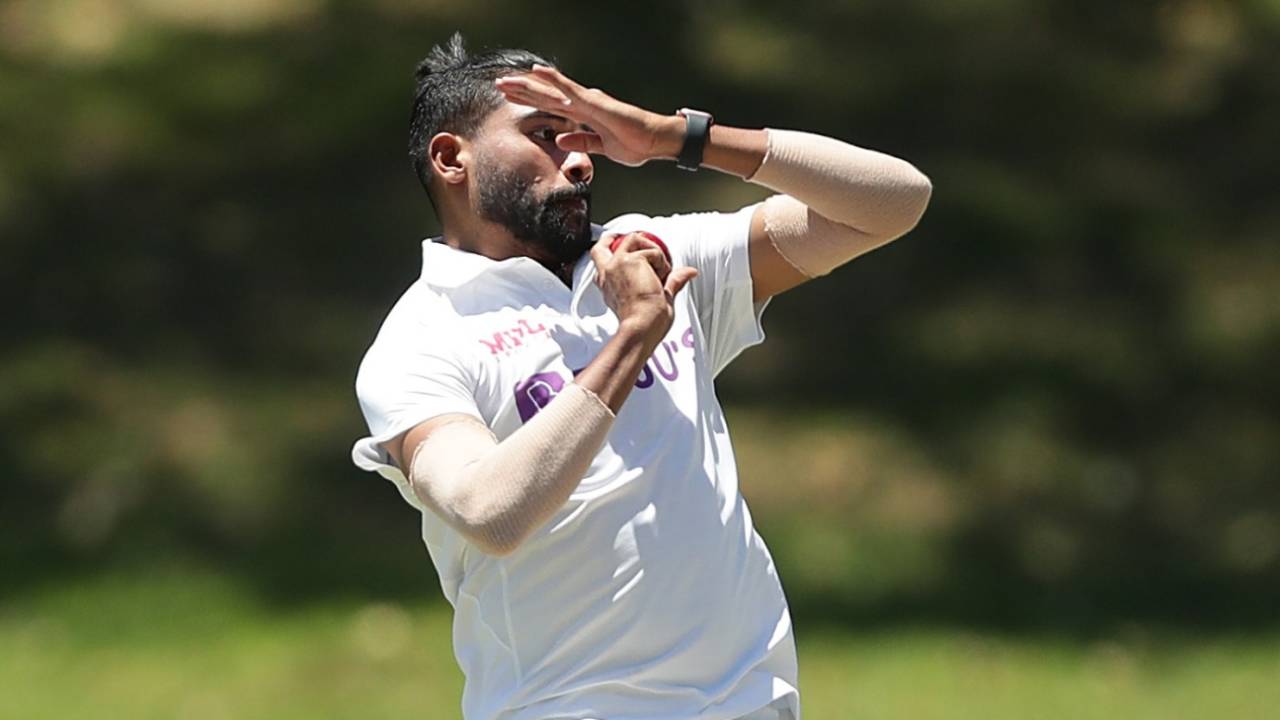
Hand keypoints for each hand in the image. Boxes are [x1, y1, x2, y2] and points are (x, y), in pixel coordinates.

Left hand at [494, 65, 683, 166]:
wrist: (653, 141)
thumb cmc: (634, 143)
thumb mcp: (601, 147)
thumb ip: (581, 142)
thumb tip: (559, 140)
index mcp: (584, 114)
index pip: (551, 106)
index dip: (530, 101)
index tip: (510, 98)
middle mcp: (583, 104)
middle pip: (546, 96)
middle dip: (522, 91)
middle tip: (500, 85)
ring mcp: (588, 101)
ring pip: (552, 90)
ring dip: (529, 84)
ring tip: (508, 80)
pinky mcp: (595, 103)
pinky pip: (570, 90)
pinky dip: (554, 80)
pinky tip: (539, 72)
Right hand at [590, 233, 696, 345]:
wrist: (641, 327)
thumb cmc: (644, 322)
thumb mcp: (657, 297)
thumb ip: (671, 282)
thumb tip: (687, 273)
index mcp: (609, 286)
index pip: (601, 263)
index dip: (610, 252)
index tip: (623, 249)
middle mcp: (608, 274)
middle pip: (604, 244)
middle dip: (619, 237)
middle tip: (636, 239)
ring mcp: (616, 265)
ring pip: (633, 240)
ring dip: (651, 250)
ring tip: (660, 271)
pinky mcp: (629, 260)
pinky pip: (652, 251)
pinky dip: (662, 261)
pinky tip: (661, 278)